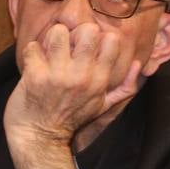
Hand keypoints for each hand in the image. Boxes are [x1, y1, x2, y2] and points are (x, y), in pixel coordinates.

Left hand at [4, 22, 140, 143]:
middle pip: (87, 30)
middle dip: (75, 32)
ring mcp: (58, 76)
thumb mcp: (103, 106)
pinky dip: (31, 53)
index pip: (111, 40)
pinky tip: (35, 64)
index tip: (86, 46)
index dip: (98, 36)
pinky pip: (33, 47)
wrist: (40, 138)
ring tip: (50, 51)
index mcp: (100, 81)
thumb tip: (138, 64)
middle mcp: (82, 76)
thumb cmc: (71, 119)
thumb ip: (125, 87)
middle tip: (67, 45)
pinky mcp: (35, 76)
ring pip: (58, 32)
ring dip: (52, 39)